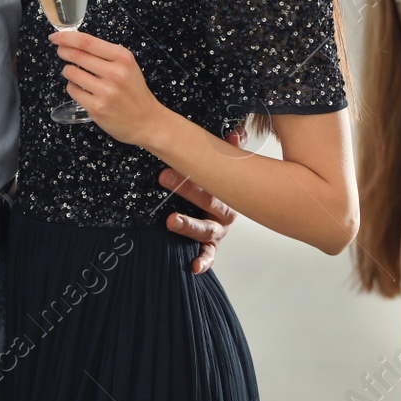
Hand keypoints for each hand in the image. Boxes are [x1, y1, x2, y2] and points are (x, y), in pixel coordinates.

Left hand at [50, 30, 170, 148]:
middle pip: (77, 55)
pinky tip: (82, 89)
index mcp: (123, 58)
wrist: (147, 121)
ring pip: (71, 73)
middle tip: (61, 51)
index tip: (56, 37)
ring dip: (68, 71)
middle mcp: (115, 73)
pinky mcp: (96, 107)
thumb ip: (105, 54)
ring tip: (76, 74)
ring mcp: (105, 91)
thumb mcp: (128, 66)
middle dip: (64, 51)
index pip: (87, 42)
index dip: (67, 38)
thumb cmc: (134, 92)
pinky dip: (73, 87)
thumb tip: (74, 43)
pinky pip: (73, 90)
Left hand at [160, 128, 242, 274]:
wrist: (231, 204)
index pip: (216, 179)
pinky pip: (209, 255)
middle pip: (209, 201)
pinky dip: (204, 261)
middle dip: (187, 190)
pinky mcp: (212, 245)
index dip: (197, 170)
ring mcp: (218, 230)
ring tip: (171, 220)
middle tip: (164, 176)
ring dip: (188, 224)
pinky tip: (194, 267)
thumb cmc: (220, 182)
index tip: (174, 162)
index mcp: (231, 190)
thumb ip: (231, 146)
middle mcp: (227, 211)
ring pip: (206, 229)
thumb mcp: (226, 161)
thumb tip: (235, 133)